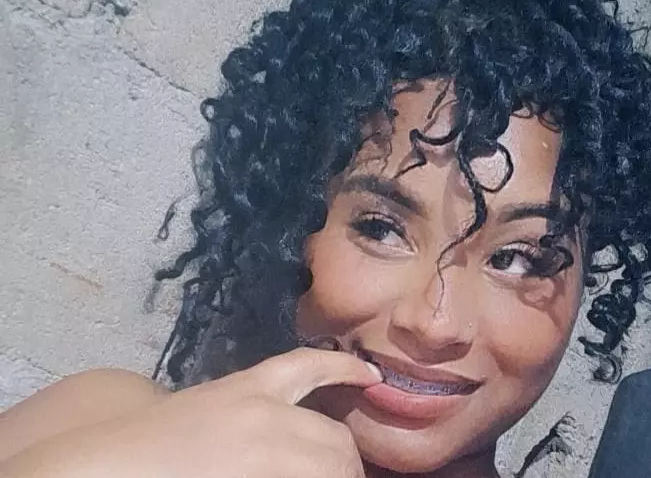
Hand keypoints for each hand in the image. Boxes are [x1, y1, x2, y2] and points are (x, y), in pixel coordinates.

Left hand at [1, 348, 381, 477]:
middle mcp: (269, 421)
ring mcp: (256, 394)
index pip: (333, 471)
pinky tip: (365, 374)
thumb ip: (287, 476)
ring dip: (349, 446)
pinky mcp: (243, 380)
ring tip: (362, 462)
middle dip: (348, 474)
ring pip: (327, 420)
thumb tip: (320, 474)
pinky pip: (304, 366)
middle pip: (336, 453)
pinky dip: (338, 369)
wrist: (103, 467)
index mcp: (263, 459)